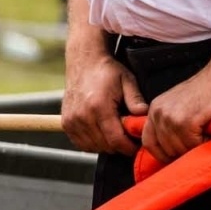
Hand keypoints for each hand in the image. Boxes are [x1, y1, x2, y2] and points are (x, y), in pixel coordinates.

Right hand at [61, 35, 143, 155]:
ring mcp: (72, 120)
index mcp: (99, 107)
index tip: (136, 145)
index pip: (116, 140)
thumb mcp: (127, 81)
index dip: (129, 147)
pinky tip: (100, 133)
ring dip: (106, 145)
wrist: (83, 62)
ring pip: (93, 147)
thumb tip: (144, 117)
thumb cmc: (106, 71)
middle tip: (127, 136)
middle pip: (105, 146)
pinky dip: (92, 143)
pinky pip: (80, 143)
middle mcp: (82, 116)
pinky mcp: (66, 122)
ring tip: (114, 133)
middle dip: (119, 145)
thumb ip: (136, 100)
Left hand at [139, 63, 210, 164]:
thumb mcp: (176, 105)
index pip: (148, 141)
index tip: (172, 159)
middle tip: (195, 145)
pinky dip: (202, 143)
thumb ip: (168, 122)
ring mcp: (171, 117)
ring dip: (193, 147)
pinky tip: (208, 133)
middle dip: (181, 152)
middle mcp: (159, 113)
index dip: (160, 154)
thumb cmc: (203, 92)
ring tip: (203, 136)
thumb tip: (168, 147)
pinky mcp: (186, 120)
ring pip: (179, 148)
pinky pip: (192, 144)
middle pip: (165, 148)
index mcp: (154, 110)